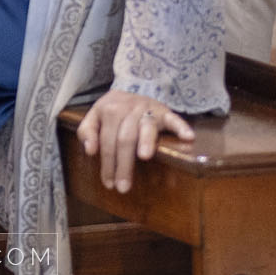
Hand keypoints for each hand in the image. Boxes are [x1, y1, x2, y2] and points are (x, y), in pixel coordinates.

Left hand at [75, 89, 192, 193]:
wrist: (133, 86)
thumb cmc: (113, 109)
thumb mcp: (95, 116)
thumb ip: (87, 131)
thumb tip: (90, 150)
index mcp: (109, 110)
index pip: (106, 140)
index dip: (107, 163)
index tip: (108, 183)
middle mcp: (129, 108)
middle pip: (125, 138)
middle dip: (123, 164)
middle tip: (123, 187)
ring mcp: (148, 109)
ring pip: (146, 127)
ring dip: (147, 141)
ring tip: (144, 157)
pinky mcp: (164, 111)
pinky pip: (173, 118)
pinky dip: (181, 126)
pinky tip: (188, 137)